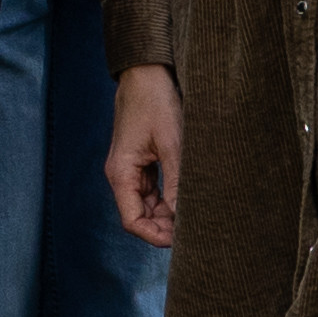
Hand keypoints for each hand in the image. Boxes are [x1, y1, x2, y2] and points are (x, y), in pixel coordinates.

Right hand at [105, 65, 180, 249]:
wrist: (146, 75)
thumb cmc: (155, 104)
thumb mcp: (172, 144)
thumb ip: (177, 182)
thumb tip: (186, 215)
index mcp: (121, 173)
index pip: (133, 220)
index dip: (155, 236)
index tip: (183, 241)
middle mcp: (122, 175)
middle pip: (140, 216)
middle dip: (164, 228)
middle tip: (196, 231)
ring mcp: (131, 170)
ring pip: (148, 206)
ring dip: (168, 215)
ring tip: (196, 217)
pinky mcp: (141, 162)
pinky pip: (153, 191)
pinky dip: (169, 200)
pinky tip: (188, 200)